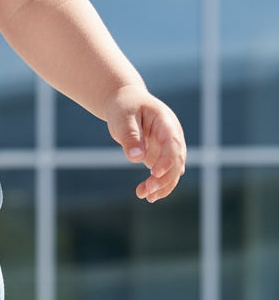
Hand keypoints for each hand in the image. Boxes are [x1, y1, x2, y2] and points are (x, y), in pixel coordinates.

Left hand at [105, 85, 186, 202]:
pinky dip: (160, 186)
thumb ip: (130, 136)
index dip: (166, 160)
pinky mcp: (161, 156)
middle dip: (164, 178)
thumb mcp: (123, 118)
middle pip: (177, 160)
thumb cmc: (125, 108)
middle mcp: (172, 136)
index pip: (172, 143)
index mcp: (166, 122)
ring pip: (174, 170)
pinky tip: (148, 196)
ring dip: (162, 186)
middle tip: (146, 192)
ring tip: (144, 196)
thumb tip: (137, 157)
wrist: (127, 103)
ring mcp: (169, 147)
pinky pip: (166, 174)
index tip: (154, 173)